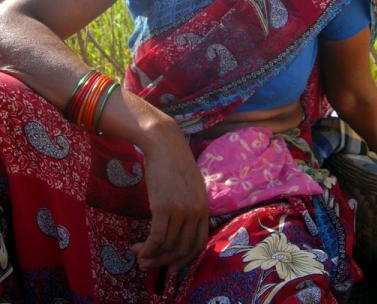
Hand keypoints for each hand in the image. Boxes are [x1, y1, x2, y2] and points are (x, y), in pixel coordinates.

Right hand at [130, 117, 208, 272]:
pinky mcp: (164, 207)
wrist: (163, 143)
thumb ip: (190, 204)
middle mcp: (195, 211)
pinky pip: (156, 237)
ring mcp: (181, 210)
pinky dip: (147, 248)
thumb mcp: (191, 184)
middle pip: (183, 249)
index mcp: (204, 206)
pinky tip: (138, 249)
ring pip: (168, 245)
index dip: (185, 259)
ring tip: (139, 254)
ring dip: (151, 256)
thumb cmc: (173, 161)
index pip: (199, 244)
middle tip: (149, 265)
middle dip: (165, 262)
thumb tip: (181, 226)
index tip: (171, 267)